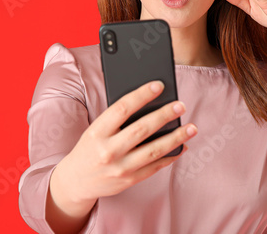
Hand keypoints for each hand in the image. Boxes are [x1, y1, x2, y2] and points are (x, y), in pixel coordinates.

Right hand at [46, 81, 196, 232]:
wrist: (75, 181)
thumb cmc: (90, 147)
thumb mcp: (95, 129)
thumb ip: (117, 118)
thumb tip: (149, 102)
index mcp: (97, 132)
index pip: (122, 109)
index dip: (141, 95)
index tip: (159, 85)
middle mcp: (108, 150)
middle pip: (141, 129)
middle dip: (164, 116)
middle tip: (181, 106)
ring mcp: (119, 168)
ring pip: (153, 151)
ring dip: (176, 138)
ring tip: (192, 127)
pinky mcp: (129, 180)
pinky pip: (154, 167)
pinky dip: (170, 156)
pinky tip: (182, 146)